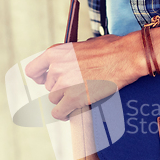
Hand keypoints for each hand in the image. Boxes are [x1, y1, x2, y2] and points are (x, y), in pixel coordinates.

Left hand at [25, 33, 145, 119]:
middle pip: (49, 86)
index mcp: (56, 52)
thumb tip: (70, 64)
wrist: (125, 57)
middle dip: (61, 87)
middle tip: (75, 87)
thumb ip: (70, 56)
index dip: (39, 77)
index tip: (45, 81)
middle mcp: (56, 68)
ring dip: (64, 99)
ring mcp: (64, 84)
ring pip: (54, 98)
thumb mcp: (83, 45)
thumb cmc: (111, 49)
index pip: (33, 70)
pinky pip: (59, 112)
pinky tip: (69, 113)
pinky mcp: (73, 98)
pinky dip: (63, 114)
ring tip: (77, 98)